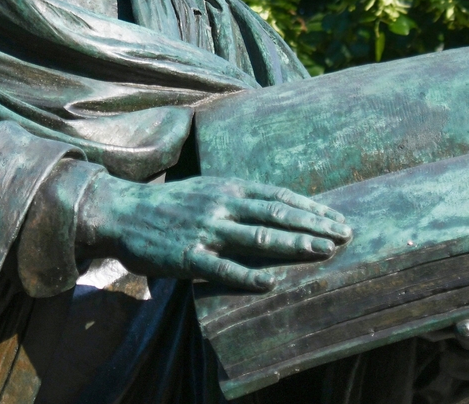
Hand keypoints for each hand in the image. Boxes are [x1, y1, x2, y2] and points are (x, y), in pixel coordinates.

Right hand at [76, 174, 351, 291]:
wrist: (122, 212)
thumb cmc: (168, 204)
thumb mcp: (206, 189)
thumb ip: (238, 198)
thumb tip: (277, 207)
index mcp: (227, 187)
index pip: (279, 196)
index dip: (311, 208)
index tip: (338, 219)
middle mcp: (221, 204)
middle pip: (277, 214)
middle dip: (314, 225)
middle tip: (346, 235)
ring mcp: (205, 230)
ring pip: (258, 237)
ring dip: (293, 245)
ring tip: (323, 252)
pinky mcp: (188, 257)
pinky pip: (223, 268)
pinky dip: (249, 276)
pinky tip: (273, 283)